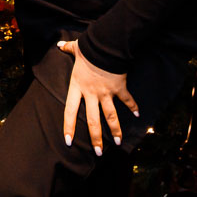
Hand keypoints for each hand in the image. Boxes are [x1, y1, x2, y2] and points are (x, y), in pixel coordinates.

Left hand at [57, 39, 138, 156]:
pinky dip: (133, 106)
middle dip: (95, 138)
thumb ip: (67, 49)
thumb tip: (59, 44)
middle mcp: (91, 93)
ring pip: (110, 116)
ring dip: (115, 130)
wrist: (105, 46)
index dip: (69, 127)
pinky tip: (138, 114)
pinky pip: (127, 100)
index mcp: (77, 86)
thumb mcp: (76, 49)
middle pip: (93, 120)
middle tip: (99, 152)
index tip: (68, 141)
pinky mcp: (119, 88)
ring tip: (117, 142)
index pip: (70, 111)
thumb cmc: (89, 48)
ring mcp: (106, 92)